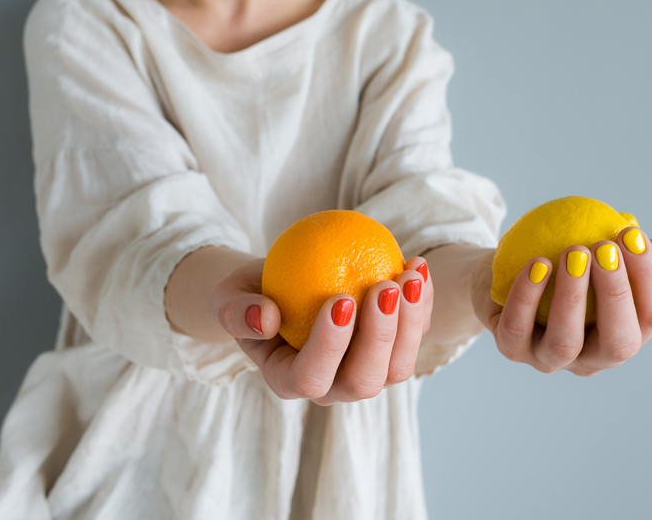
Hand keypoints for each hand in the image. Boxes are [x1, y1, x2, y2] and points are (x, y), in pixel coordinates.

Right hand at [210, 257, 433, 403]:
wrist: (277, 289)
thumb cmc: (249, 294)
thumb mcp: (229, 297)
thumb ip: (237, 311)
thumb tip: (264, 318)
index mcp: (289, 381)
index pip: (310, 378)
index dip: (329, 346)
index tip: (341, 299)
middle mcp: (331, 387)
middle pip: (363, 382)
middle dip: (380, 337)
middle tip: (384, 287)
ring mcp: (364, 372)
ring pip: (397, 367)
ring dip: (410, 323)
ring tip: (409, 275)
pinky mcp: (388, 351)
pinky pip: (413, 335)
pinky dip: (422, 303)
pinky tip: (417, 265)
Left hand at [471, 227, 651, 375]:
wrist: (503, 273)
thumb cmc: (561, 260)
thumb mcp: (598, 253)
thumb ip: (632, 253)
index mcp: (625, 333)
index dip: (649, 277)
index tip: (632, 235)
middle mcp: (592, 357)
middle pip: (619, 344)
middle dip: (616, 295)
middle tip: (605, 249)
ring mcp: (550, 360)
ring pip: (565, 342)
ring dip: (572, 296)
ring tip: (572, 252)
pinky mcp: (512, 350)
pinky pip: (518, 328)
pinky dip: (527, 296)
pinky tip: (537, 263)